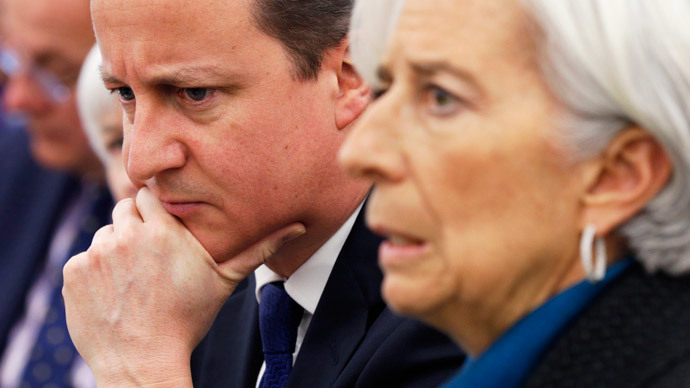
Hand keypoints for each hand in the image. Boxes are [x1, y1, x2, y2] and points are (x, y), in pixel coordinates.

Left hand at [63, 188, 304, 386]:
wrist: (143, 362)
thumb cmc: (188, 319)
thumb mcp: (224, 280)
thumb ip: (258, 248)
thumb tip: (297, 227)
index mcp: (161, 229)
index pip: (147, 195)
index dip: (155, 211)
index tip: (162, 230)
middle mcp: (124, 234)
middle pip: (123, 210)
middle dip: (135, 227)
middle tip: (149, 257)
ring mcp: (95, 253)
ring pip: (104, 234)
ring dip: (115, 248)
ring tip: (133, 278)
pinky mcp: (73, 272)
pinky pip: (83, 258)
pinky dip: (94, 271)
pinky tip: (114, 292)